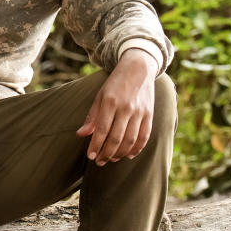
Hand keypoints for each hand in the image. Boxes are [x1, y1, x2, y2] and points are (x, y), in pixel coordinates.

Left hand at [77, 50, 156, 165]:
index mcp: (110, 102)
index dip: (96, 145)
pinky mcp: (150, 114)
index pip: (102, 130)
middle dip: (107, 153)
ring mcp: (140, 112)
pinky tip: (128, 155)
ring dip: (120, 153)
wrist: (138, 69)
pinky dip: (137, 148)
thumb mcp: (100, 96)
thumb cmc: (115, 84)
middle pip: (116, 138)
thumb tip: (81, 135)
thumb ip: (92, 116)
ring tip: (111, 159)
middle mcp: (126, 108)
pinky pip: (144, 136)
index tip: (90, 156)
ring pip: (130, 140)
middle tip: (99, 162)